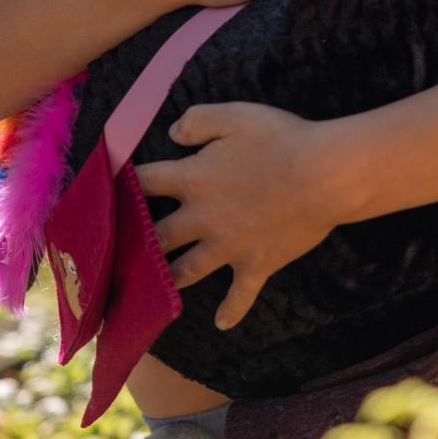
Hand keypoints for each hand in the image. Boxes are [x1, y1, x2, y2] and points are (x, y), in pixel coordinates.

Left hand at [134, 102, 345, 330]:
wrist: (324, 176)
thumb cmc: (280, 139)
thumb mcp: (234, 115)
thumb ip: (197, 121)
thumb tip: (171, 133)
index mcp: (193, 179)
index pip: (146, 182)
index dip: (127, 183)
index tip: (113, 189)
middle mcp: (203, 218)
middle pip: (158, 235)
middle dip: (138, 242)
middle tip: (123, 250)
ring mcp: (229, 247)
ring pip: (187, 270)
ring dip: (169, 277)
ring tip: (153, 287)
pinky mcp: (257, 264)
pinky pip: (240, 295)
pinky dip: (232, 310)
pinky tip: (222, 323)